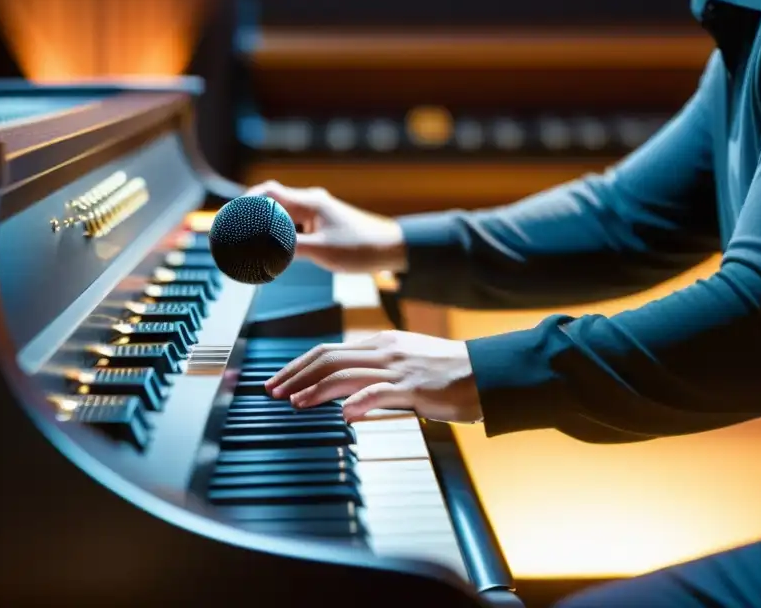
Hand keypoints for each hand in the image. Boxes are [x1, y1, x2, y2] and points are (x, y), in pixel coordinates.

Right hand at [243, 180, 406, 273]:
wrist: (393, 249)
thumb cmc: (361, 247)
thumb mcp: (320, 251)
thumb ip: (287, 249)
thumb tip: (260, 250)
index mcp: (309, 202)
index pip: (267, 193)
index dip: (245, 202)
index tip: (230, 217)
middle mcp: (311, 203)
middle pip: (272, 204)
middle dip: (253, 218)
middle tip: (236, 235)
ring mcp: (318, 213)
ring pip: (284, 217)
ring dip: (268, 229)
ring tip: (252, 246)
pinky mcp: (324, 225)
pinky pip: (295, 226)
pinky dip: (283, 236)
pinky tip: (278, 251)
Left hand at [263, 330, 482, 423]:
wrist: (488, 372)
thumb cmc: (450, 373)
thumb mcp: (407, 362)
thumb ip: (377, 371)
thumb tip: (346, 389)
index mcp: (381, 344)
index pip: (328, 350)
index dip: (298, 365)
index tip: (279, 380)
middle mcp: (385, 351)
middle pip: (328, 358)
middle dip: (296, 375)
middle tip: (272, 392)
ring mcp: (399, 368)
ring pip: (346, 373)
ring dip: (316, 389)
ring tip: (295, 403)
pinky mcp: (415, 388)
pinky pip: (380, 392)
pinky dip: (359, 402)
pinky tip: (344, 415)